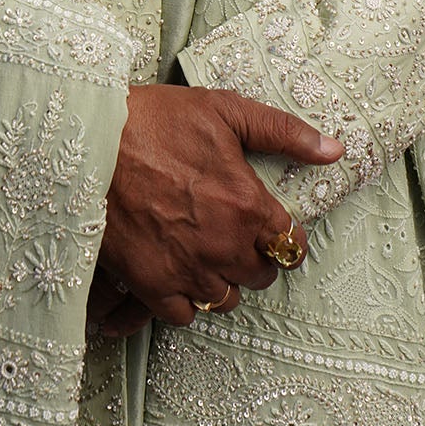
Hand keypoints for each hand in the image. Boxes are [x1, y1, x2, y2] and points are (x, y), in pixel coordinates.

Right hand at [96, 86, 342, 332]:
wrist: (90, 140)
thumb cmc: (157, 120)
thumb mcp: (226, 110)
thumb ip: (284, 132)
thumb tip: (334, 150)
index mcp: (248, 205)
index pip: (291, 246)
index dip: (286, 239)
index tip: (274, 232)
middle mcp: (224, 245)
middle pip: (261, 277)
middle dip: (255, 258)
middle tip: (235, 235)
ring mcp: (187, 269)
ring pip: (225, 298)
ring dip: (222, 279)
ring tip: (207, 252)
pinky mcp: (150, 283)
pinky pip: (183, 314)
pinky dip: (185, 299)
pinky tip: (178, 271)